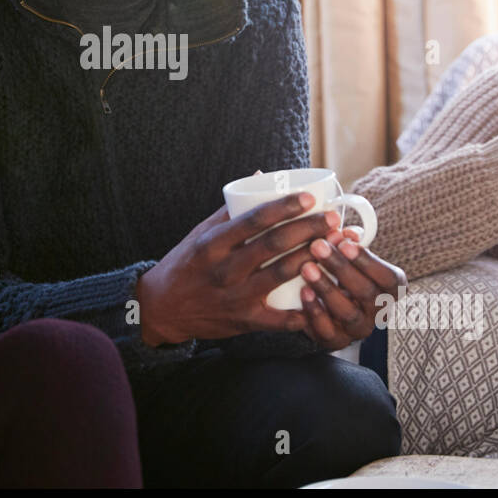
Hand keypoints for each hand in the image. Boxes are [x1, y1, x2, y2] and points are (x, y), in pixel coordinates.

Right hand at [135, 193, 346, 345]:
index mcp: (212, 243)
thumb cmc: (185, 265)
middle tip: (333, 219)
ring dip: (313, 258)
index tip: (309, 197)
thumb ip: (230, 209)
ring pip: (282, 275)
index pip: (254, 220)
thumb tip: (260, 176)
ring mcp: (236, 297)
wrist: (161, 309)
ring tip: (336, 246)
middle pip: (274, 245)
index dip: (284, 207)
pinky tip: (325, 296)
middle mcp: (224, 269)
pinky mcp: (245, 321)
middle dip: (309, 229)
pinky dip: (305, 308)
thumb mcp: (200, 233)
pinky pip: (281, 318)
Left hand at [297, 227, 405, 349]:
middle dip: (340, 267)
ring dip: (326, 288)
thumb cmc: (347, 274)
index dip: (366, 260)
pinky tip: (304, 292)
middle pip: (366, 292)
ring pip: (347, 313)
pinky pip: (327, 331)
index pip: (387, 277)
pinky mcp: (337, 341)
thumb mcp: (353, 257)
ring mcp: (359, 329)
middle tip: (318, 246)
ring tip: (307, 268)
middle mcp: (379, 311)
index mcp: (391, 289)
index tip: (344, 242)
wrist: (333, 308)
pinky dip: (315, 312)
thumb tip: (344, 233)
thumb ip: (350, 244)